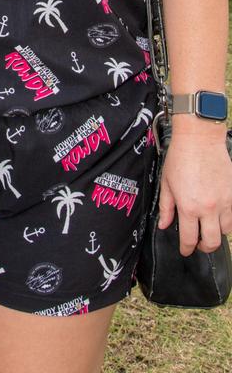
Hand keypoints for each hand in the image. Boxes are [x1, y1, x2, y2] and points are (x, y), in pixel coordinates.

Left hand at [158, 129, 231, 254]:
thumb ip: (166, 207)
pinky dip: (226, 220)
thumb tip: (164, 225)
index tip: (185, 250)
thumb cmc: (180, 157)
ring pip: (226, 231)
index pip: (190, 238)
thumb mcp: (166, 183)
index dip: (186, 249)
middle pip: (212, 242)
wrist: (200, 139)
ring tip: (208, 228)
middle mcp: (208, 208)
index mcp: (188, 207)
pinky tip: (218, 215)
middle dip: (204, 247)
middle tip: (198, 244)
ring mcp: (224, 202)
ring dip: (216, 233)